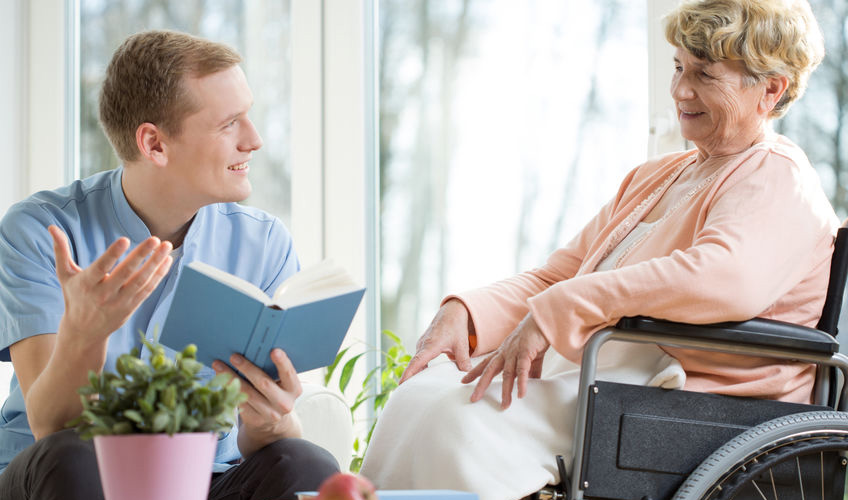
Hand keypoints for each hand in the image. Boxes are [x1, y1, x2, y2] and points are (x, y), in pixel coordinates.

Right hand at [49, 225, 172, 349]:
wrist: (83, 331)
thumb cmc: (74, 296)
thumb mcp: (65, 275)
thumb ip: (61, 251)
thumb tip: (51, 227)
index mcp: (86, 284)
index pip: (101, 267)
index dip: (112, 254)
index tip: (124, 240)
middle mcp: (104, 294)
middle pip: (126, 273)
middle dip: (142, 255)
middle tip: (155, 239)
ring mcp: (120, 302)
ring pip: (141, 281)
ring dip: (156, 263)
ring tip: (167, 246)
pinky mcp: (132, 307)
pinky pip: (148, 290)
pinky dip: (159, 275)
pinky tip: (167, 260)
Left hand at [213, 349, 302, 456]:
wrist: (272, 422)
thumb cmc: (275, 392)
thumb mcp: (281, 384)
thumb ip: (274, 370)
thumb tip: (254, 348)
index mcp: (294, 389)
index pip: (288, 373)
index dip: (282, 362)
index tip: (273, 350)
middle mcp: (284, 403)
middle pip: (264, 383)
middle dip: (247, 368)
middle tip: (234, 356)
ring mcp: (269, 414)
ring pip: (247, 394)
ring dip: (231, 378)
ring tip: (219, 366)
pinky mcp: (255, 420)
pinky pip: (239, 403)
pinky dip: (228, 390)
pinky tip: (220, 380)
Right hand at [399, 299, 473, 382]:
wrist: (452, 312)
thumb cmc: (456, 327)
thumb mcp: (461, 344)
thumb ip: (463, 361)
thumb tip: (466, 376)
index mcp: (431, 345)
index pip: (417, 361)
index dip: (409, 373)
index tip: (401, 384)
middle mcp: (423, 345)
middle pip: (413, 365)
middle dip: (409, 379)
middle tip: (405, 394)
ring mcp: (422, 345)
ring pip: (416, 362)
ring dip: (415, 374)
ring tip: (412, 390)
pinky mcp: (423, 345)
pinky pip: (419, 359)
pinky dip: (419, 368)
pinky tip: (423, 378)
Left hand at [461, 313, 549, 408]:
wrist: (542, 320)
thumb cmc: (535, 336)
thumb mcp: (529, 355)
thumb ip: (529, 370)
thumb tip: (532, 383)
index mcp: (503, 352)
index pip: (485, 363)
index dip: (474, 372)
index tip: (464, 381)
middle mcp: (505, 352)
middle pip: (489, 370)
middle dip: (480, 385)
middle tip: (473, 398)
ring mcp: (514, 352)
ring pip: (507, 374)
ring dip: (506, 391)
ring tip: (504, 405)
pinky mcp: (526, 352)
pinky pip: (522, 369)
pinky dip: (521, 382)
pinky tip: (521, 394)